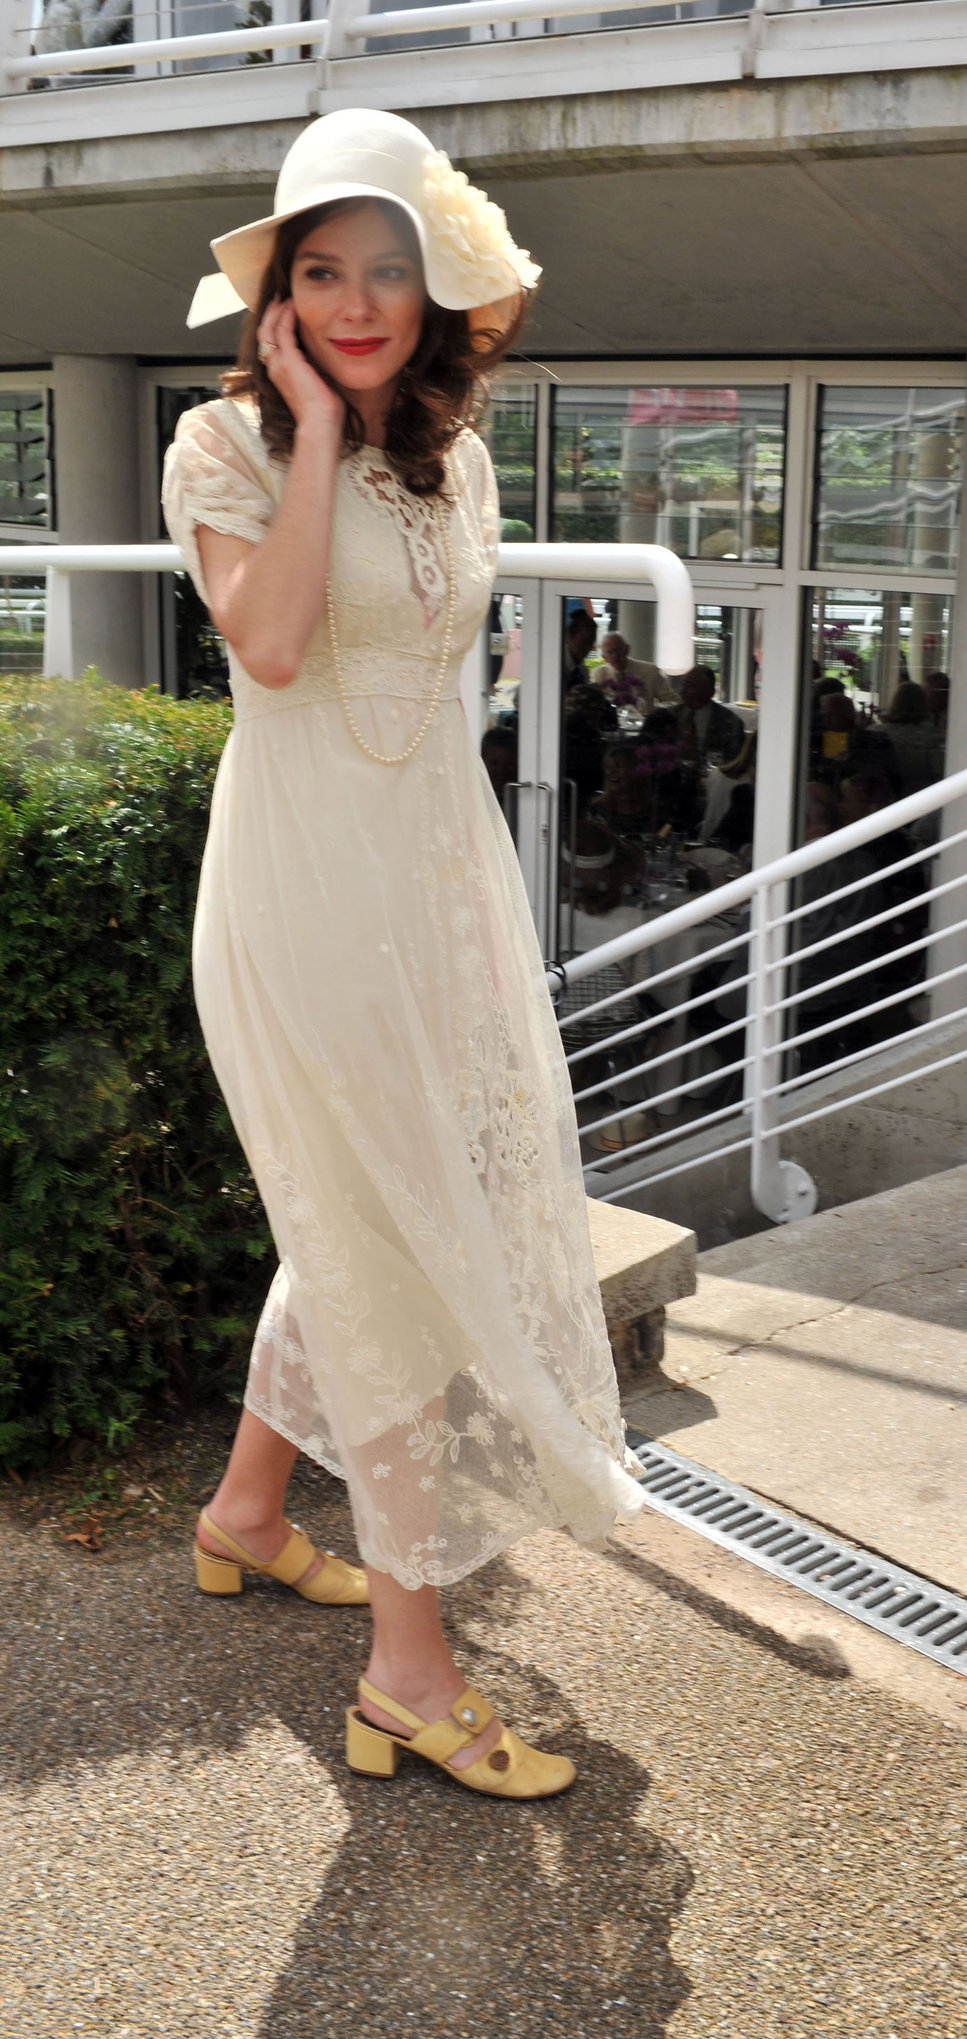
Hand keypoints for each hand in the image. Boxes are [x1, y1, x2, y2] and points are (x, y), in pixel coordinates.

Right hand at [256, 298, 344, 435]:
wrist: (320, 423)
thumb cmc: (322, 409)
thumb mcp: (315, 381)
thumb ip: (313, 366)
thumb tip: (323, 354)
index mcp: (279, 372)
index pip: (270, 342)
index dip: (274, 323)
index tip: (284, 309)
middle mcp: (274, 367)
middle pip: (264, 332)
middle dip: (271, 313)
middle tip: (280, 298)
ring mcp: (279, 364)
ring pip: (270, 328)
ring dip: (278, 311)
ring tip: (287, 298)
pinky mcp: (289, 361)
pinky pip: (283, 331)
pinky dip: (287, 316)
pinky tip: (295, 307)